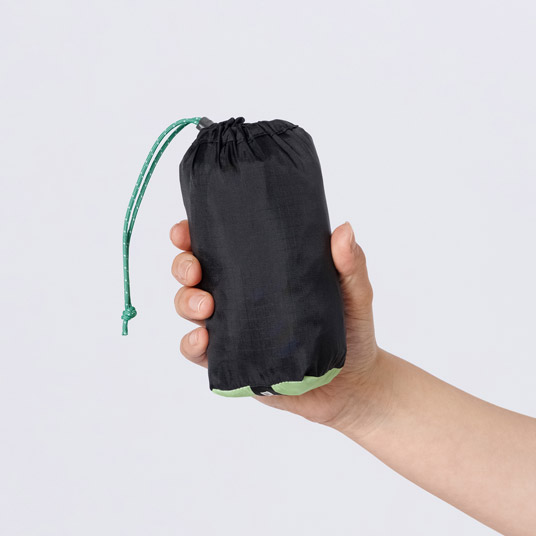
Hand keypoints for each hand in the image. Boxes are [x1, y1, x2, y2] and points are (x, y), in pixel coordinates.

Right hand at [170, 220, 390, 434]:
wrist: (354, 384)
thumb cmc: (351, 330)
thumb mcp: (354, 293)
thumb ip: (351, 263)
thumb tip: (344, 229)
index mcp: (260, 271)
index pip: (217, 246)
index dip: (191, 236)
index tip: (184, 231)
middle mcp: (239, 296)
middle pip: (194, 275)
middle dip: (183, 267)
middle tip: (195, 271)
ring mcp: (233, 329)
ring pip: (190, 309)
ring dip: (186, 303)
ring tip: (206, 307)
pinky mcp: (233, 361)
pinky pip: (200, 354)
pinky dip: (191, 346)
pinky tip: (202, 341)